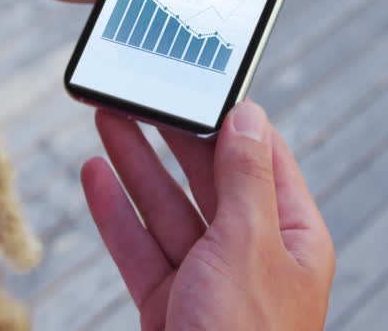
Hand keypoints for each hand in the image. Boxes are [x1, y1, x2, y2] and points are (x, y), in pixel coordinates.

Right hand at [81, 103, 334, 329]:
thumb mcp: (249, 244)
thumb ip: (244, 177)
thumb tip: (249, 116)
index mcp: (292, 236)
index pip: (264, 158)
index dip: (231, 118)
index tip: (199, 81)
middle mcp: (253, 255)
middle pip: (210, 179)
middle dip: (172, 135)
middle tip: (139, 91)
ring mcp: (209, 282)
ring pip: (169, 210)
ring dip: (137, 164)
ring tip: (107, 118)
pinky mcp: (170, 306)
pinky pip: (141, 249)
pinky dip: (117, 214)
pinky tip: (95, 177)